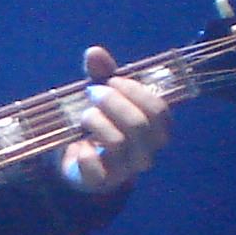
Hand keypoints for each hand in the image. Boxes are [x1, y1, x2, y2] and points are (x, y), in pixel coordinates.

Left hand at [59, 45, 170, 194]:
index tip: (110, 81)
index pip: (158, 109)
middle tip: (91, 93)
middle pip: (139, 124)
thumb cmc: (98, 122)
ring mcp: (127, 169)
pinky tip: (80, 147)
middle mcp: (147, 150)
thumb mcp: (100, 95)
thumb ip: (101, 74)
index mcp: (156, 128)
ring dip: (96, 122)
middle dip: (112, 102)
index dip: (133, 91)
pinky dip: (86, 154)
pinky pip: (97, 169)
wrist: (77, 161)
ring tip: (84, 116)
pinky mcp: (103, 182)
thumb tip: (94, 52)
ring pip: (119, 143)